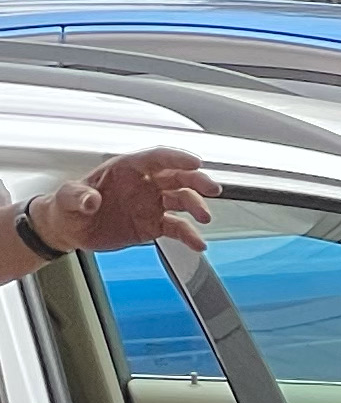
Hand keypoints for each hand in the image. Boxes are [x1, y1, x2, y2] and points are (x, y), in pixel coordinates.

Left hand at [37, 149, 211, 259]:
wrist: (70, 230)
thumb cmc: (69, 207)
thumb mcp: (66, 198)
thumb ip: (78, 195)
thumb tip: (91, 200)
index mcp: (126, 170)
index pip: (156, 158)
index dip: (176, 158)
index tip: (194, 163)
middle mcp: (144, 184)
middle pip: (177, 177)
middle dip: (197, 181)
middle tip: (211, 188)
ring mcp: (151, 205)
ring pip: (182, 200)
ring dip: (196, 206)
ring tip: (204, 217)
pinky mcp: (153, 225)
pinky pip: (177, 228)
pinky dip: (190, 235)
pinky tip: (197, 243)